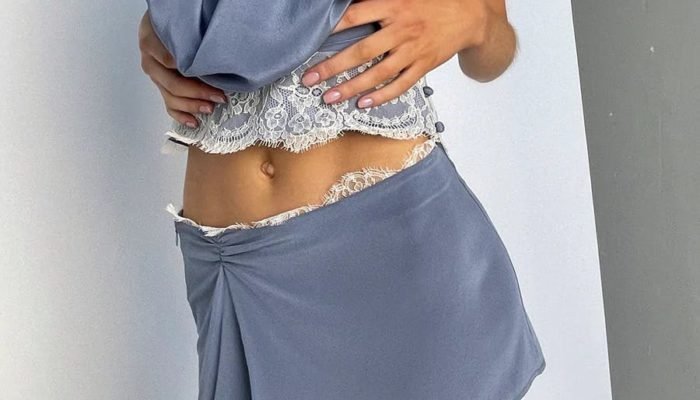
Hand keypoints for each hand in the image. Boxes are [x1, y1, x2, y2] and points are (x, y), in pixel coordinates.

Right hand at [138, 11, 226, 127]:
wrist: (165, 26)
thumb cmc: (175, 25)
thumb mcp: (179, 27)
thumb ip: (187, 42)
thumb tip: (209, 57)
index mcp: (151, 44)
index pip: (170, 62)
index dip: (191, 72)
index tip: (211, 77)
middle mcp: (151, 62)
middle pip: (173, 84)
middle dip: (198, 93)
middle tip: (218, 96)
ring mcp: (156, 76)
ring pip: (171, 97)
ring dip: (192, 106)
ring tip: (210, 108)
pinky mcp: (162, 86)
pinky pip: (169, 105)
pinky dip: (181, 115)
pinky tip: (193, 122)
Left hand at [300, 0, 490, 108]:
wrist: (470, 15)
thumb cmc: (432, 1)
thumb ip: (376, 0)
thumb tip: (347, 4)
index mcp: (394, 4)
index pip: (356, 16)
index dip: (333, 27)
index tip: (312, 40)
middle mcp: (402, 29)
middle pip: (361, 52)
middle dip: (332, 67)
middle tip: (310, 79)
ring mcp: (413, 50)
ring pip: (378, 73)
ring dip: (351, 87)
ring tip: (329, 98)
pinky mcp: (423, 66)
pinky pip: (400, 84)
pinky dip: (381, 96)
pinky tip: (362, 103)